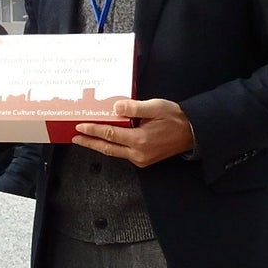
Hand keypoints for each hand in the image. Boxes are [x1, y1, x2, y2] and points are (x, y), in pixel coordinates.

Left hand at [72, 97, 194, 166]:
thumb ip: (135, 108)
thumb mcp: (156, 107)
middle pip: (107, 148)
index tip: (80, 126)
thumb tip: (115, 107)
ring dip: (98, 145)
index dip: (93, 130)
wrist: (192, 133)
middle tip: (74, 137)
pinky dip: (111, 147)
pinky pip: (123, 154)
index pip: (110, 134)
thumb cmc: (175, 118)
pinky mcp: (144, 161)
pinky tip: (104, 140)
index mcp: (140, 140)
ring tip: (85, 139)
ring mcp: (141, 159)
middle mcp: (138, 153)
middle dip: (89, 142)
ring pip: (114, 153)